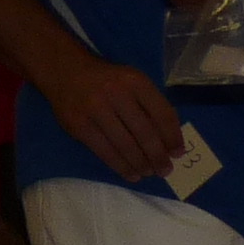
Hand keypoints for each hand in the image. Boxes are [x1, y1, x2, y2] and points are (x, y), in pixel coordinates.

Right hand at [35, 55, 185, 181]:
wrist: (65, 71)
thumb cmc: (108, 80)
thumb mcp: (132, 82)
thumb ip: (150, 105)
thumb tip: (170, 141)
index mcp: (135, 81)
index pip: (162, 113)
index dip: (173, 137)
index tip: (178, 153)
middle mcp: (116, 93)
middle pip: (145, 132)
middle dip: (158, 156)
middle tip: (165, 170)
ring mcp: (96, 109)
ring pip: (125, 145)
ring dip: (141, 164)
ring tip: (149, 173)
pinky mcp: (80, 125)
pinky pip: (105, 152)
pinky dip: (121, 166)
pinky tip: (131, 174)